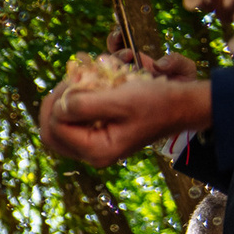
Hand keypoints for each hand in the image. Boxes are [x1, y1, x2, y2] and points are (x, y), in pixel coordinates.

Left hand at [41, 72, 211, 166]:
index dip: (58, 102)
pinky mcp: (100, 135)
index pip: (55, 129)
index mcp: (97, 150)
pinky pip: (74, 121)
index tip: (75, 79)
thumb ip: (84, 105)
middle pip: (51, 133)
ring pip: (60, 126)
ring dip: (64, 101)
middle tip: (69, 81)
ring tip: (77, 81)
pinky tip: (86, 87)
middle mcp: (93, 153)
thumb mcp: (120, 100)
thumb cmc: (156, 102)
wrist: (182, 105)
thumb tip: (59, 107)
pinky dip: (75, 103)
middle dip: (55, 103)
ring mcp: (95, 145)